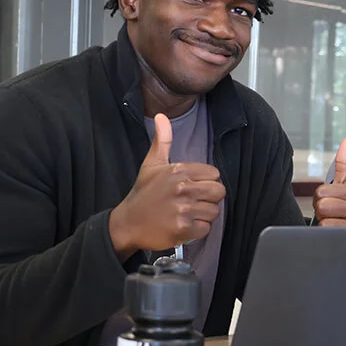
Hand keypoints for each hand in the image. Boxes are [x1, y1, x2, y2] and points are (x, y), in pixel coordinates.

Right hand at [109, 113, 225, 260]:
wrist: (127, 223)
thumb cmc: (143, 193)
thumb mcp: (152, 164)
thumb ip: (162, 140)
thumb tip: (161, 115)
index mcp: (178, 170)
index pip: (214, 174)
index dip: (206, 182)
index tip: (193, 187)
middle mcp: (182, 188)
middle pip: (218, 192)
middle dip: (209, 199)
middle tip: (193, 202)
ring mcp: (183, 209)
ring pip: (214, 211)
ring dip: (203, 215)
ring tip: (187, 214)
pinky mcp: (183, 229)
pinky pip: (206, 228)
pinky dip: (197, 230)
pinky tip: (184, 225)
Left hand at [313, 137, 345, 226]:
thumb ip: (345, 164)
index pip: (321, 192)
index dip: (320, 199)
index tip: (332, 204)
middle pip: (321, 204)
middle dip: (322, 212)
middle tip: (333, 215)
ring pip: (324, 218)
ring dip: (325, 222)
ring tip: (336, 223)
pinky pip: (327, 230)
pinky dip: (327, 234)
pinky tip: (337, 233)